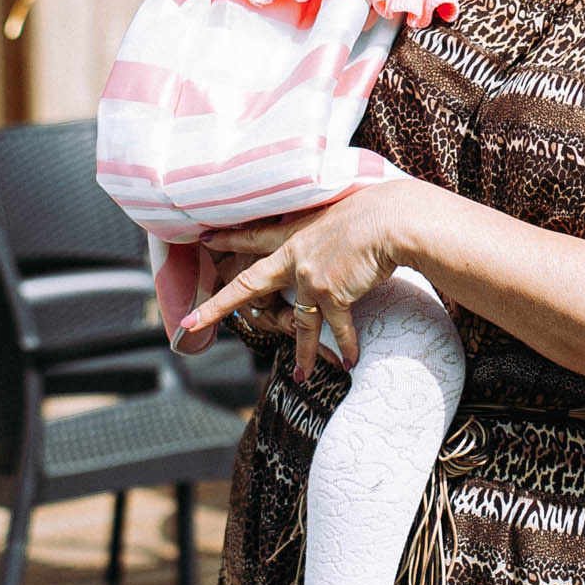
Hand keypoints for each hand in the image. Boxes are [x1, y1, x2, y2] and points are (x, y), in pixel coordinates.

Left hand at [189, 179, 447, 377]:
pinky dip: (345, 347)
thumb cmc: (378, 207)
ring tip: (300, 376)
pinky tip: (349, 362)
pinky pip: (335, 330)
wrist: (392, 219)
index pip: (253, 236)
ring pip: (299, 324)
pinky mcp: (330, 294)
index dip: (230, 239)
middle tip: (192, 321)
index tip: (206, 240)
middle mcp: (295, 256)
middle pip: (248, 284)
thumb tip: (349, 231)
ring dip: (304, 354)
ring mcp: (308, 277)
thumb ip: (335, 226)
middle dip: (219, 305)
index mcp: (296, 232)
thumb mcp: (345, 208)